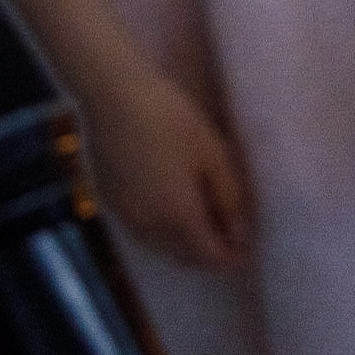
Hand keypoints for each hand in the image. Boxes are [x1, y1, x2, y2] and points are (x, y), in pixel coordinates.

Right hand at [84, 63, 252, 269]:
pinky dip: (160, 231)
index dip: (233, 259)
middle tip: (230, 234)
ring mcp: (122, 216)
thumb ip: (229, 199)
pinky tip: (171, 208)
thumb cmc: (171, 118)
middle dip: (209, 254)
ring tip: (204, 222)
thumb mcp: (214, 155)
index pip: (211, 259)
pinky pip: (139, 231)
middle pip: (184, 258)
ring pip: (159, 248)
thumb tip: (240, 233)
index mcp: (178, 217)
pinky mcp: (106, 201)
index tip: (249, 248)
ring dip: (183, 245)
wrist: (111, 95)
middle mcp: (147, 226)